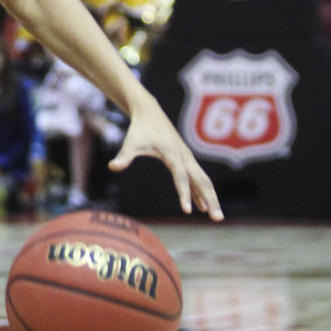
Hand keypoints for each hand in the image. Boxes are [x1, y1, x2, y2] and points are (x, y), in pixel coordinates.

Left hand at [109, 92, 222, 218]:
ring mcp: (188, 158)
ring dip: (211, 198)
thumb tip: (112, 166)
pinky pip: (198, 178)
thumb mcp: (131, 142)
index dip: (184, 194)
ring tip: (216, 217)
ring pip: (203, 180)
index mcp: (173, 154)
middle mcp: (184, 157)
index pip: (181, 178)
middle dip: (210, 200)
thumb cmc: (140, 128)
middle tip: (217, 218)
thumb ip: (124, 156)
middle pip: (201, 181)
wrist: (150, 112)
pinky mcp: (186, 160)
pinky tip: (203, 206)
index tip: (187, 211)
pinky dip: (202, 192)